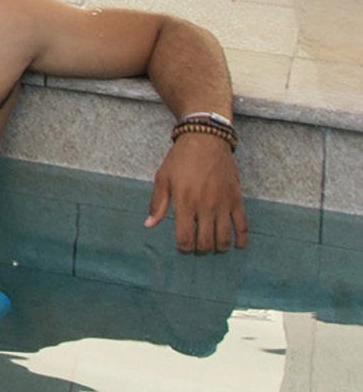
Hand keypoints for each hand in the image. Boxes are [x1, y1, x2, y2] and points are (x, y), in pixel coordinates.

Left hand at [149, 129, 247, 252]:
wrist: (206, 140)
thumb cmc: (181, 159)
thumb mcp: (162, 178)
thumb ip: (157, 204)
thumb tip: (149, 225)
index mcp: (184, 202)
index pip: (185, 238)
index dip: (183, 249)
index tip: (182, 248)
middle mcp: (205, 207)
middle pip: (205, 243)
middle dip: (200, 251)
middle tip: (196, 248)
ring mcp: (223, 205)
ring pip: (224, 239)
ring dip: (218, 248)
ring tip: (212, 246)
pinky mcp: (237, 200)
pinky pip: (243, 226)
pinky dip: (241, 240)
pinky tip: (236, 245)